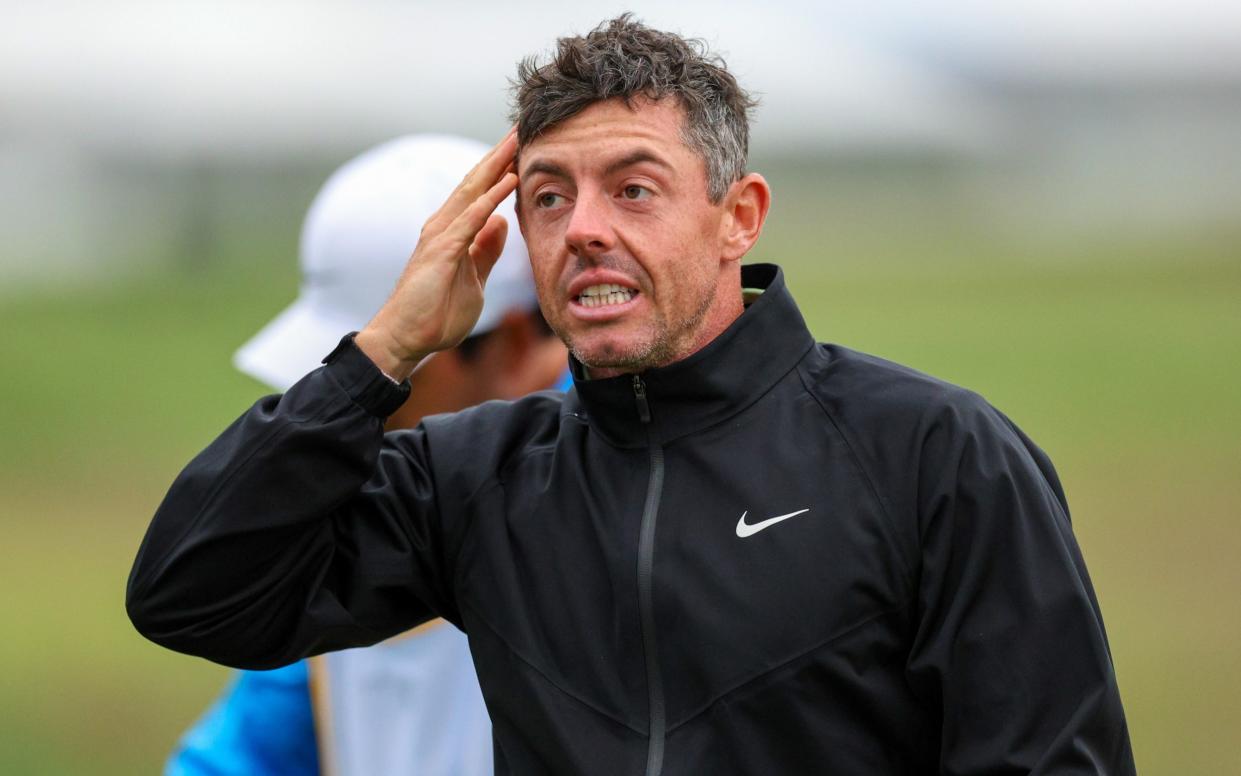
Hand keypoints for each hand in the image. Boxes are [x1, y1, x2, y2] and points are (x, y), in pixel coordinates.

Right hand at [355, 130, 519, 379]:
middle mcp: (444, 224)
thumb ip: (485, 250)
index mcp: (453, 231)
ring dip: (497, 164)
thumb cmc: (436, 312)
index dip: (502, 167)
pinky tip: (509, 180)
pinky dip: (490, 198)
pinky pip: (470, 219)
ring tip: (519, 140)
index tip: (524, 145)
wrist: (406, 338)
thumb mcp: (473, 278)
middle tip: (523, 126)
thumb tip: (501, 222)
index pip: (481, 191)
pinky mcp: (441, 251)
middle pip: (476, 180)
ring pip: (473, 190)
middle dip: (500, 153)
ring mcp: (441, 235)